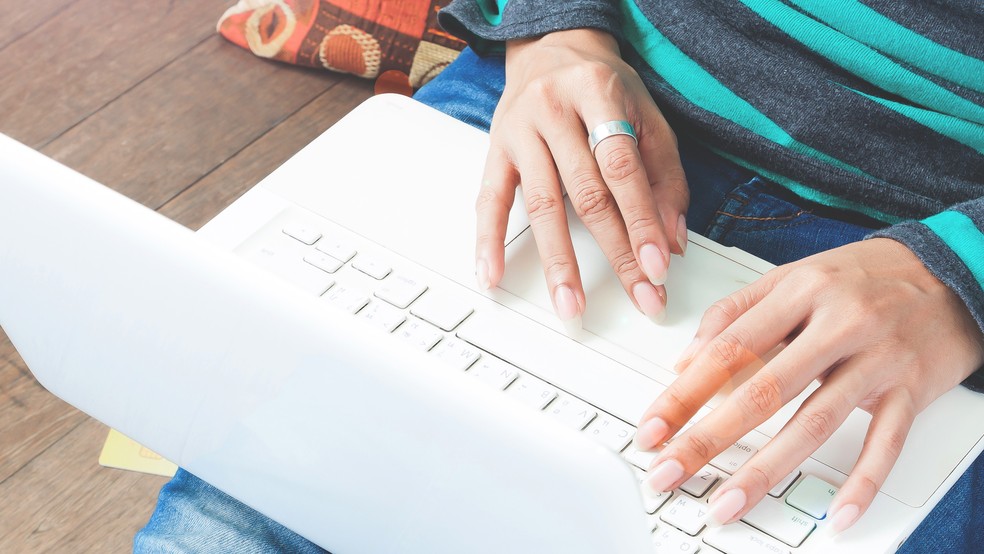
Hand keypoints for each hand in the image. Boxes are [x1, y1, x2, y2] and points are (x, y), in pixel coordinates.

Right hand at [474, 29, 688, 322]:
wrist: (550, 50)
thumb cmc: (602, 88)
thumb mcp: (647, 116)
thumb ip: (666, 176)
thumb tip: (672, 241)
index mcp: (599, 93)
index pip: (622, 167)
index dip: (641, 219)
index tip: (657, 264)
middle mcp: (554, 109)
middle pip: (586, 192)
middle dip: (616, 251)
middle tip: (638, 294)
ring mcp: (519, 131)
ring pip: (542, 205)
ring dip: (558, 262)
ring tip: (570, 304)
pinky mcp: (495, 151)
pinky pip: (490, 201)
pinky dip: (489, 242)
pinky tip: (492, 275)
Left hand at [634, 238, 983, 533]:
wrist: (952, 269)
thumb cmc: (863, 276)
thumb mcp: (795, 276)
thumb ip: (737, 313)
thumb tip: (686, 360)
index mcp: (801, 290)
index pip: (728, 348)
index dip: (685, 393)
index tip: (653, 426)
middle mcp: (839, 322)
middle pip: (762, 390)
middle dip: (708, 438)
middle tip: (670, 471)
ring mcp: (878, 358)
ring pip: (814, 422)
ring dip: (765, 469)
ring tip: (728, 502)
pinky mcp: (913, 388)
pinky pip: (885, 443)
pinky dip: (861, 482)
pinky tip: (835, 514)